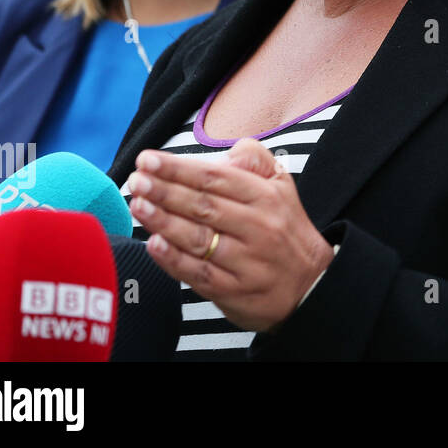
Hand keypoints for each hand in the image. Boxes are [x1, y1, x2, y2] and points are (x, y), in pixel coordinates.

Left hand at [126, 138, 333, 332]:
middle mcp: (258, 227)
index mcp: (266, 197)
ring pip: (199, 239)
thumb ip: (255, 160)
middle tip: (136, 179)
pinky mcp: (235, 291)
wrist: (312, 286)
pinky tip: (153, 245)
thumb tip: (225, 155)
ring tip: (137, 205)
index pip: (216, 178)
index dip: (179, 168)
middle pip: (204, 205)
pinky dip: (174, 260)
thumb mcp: (282, 186)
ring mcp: (246, 262)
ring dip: (163, 221)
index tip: (148, 159)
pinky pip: (200, 274)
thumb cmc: (285, 230)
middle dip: (164, 190)